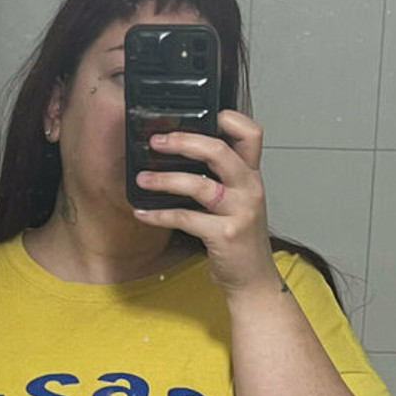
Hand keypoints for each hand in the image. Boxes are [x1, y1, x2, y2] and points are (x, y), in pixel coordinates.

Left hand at [132, 109, 279, 295]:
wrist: (254, 280)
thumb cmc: (240, 238)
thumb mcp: (239, 200)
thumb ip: (221, 176)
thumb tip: (181, 151)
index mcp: (252, 175)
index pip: (251, 133)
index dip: (228, 118)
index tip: (197, 116)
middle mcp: (249, 189)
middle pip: (219, 151)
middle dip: (183, 141)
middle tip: (156, 141)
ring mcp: (239, 212)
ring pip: (199, 185)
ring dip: (164, 179)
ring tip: (142, 179)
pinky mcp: (224, 235)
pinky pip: (186, 218)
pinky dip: (160, 214)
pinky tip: (143, 213)